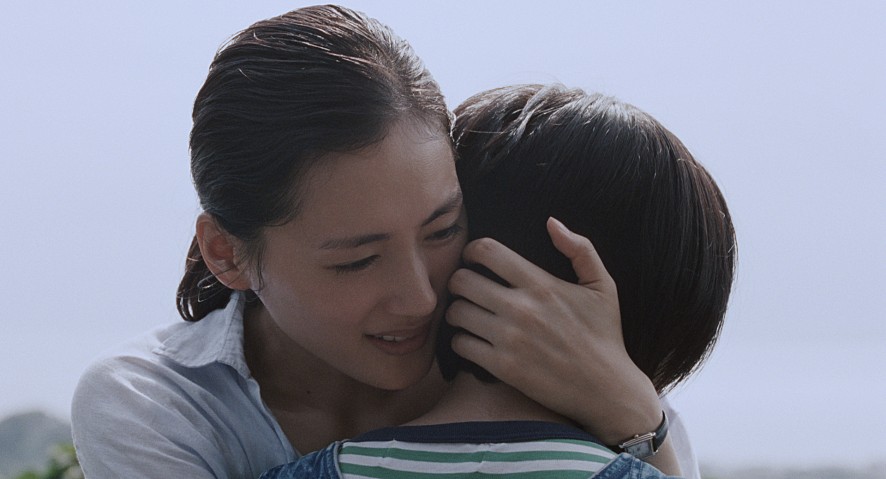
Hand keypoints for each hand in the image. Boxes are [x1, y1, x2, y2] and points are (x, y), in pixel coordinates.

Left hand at [446, 217, 664, 445]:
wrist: (607, 390)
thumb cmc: (604, 335)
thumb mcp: (603, 286)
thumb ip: (580, 248)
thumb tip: (552, 222)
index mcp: (541, 284)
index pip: (487, 251)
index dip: (472, 250)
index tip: (474, 259)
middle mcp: (521, 308)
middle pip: (461, 280)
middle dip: (459, 281)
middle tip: (466, 288)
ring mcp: (509, 339)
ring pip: (456, 312)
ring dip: (457, 311)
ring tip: (468, 314)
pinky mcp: (502, 367)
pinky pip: (460, 344)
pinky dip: (461, 340)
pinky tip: (473, 340)